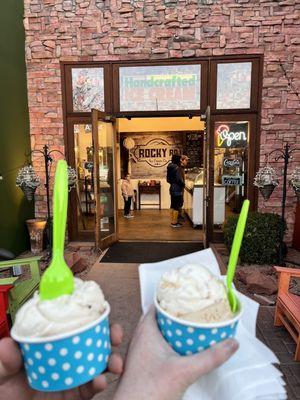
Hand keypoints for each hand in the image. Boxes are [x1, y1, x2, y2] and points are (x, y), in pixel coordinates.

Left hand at [0, 324, 122, 399]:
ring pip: (100, 364)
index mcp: (54, 343)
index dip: (90, 316)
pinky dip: (99, 384)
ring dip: (112, 360)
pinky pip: (91, 389)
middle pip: (95, 340)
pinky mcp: (76, 396)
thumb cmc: (6, 390)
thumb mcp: (2, 371)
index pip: (74, 324)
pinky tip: (100, 381)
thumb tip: (9, 345)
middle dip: (111, 335)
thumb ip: (4, 359)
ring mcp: (74, 376)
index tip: (100, 311)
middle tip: (115, 334)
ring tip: (114, 362)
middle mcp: (68, 356)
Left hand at [113, 308, 237, 399]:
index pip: (158, 304)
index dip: (173, 298)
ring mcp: (142, 351)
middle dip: (178, 313)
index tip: (188, 296)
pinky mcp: (146, 364)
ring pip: (160, 332)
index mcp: (146, 330)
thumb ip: (210, 357)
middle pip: (161, 317)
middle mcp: (141, 338)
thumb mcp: (185, 370)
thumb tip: (230, 345)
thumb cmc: (147, 392)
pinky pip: (159, 345)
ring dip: (175, 329)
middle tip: (194, 311)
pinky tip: (184, 350)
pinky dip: (172, 343)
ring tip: (193, 327)